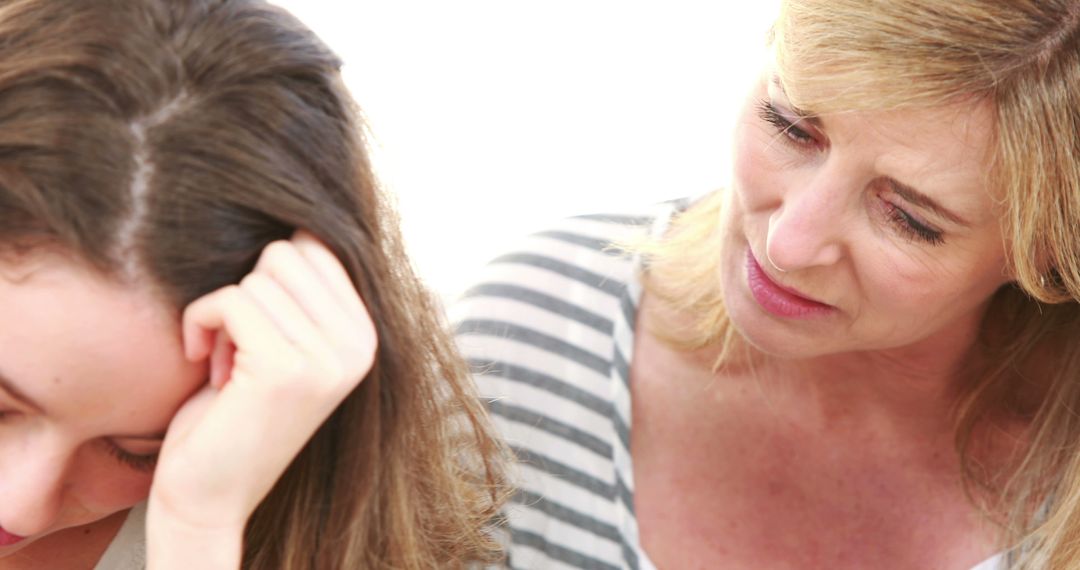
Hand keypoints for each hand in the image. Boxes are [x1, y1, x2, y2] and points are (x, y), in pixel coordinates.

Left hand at [146, 231, 376, 564]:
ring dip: (221, 313)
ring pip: (256, 276)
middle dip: (248, 289)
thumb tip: (301, 216)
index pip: (317, 247)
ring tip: (226, 362)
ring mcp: (327, 359)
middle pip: (288, 252)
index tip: (257, 328)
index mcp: (366, 335)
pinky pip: (230, 301)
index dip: (268, 277)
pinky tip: (205, 363)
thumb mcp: (285, 343)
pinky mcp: (285, 370)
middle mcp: (360, 346)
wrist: (210, 491)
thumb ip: (303, 292)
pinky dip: (200, 323)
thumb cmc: (234, 411)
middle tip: (239, 344)